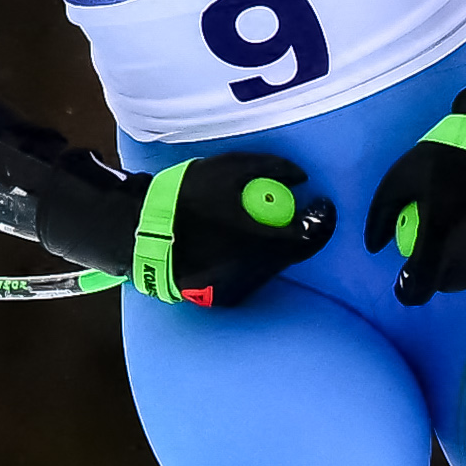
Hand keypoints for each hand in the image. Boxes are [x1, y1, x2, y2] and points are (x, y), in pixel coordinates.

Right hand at [129, 151, 334, 309]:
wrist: (142, 231)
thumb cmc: (187, 195)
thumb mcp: (228, 168)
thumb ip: (270, 168)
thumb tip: (302, 177)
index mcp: (259, 240)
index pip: (309, 235)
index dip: (322, 219)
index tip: (321, 204)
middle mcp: (254, 269)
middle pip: (294, 255)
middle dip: (299, 233)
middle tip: (295, 213)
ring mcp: (239, 287)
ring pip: (273, 267)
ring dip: (275, 247)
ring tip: (259, 226)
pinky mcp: (224, 297)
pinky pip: (251, 276)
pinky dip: (252, 260)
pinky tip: (235, 244)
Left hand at [370, 114, 465, 306]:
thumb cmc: (449, 160)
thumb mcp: (401, 177)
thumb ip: (381, 216)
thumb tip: (374, 247)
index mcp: (438, 240)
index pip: (418, 290)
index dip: (407, 290)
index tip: (406, 280)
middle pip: (445, 286)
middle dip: (435, 272)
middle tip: (438, 244)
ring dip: (464, 271)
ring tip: (464, 242)